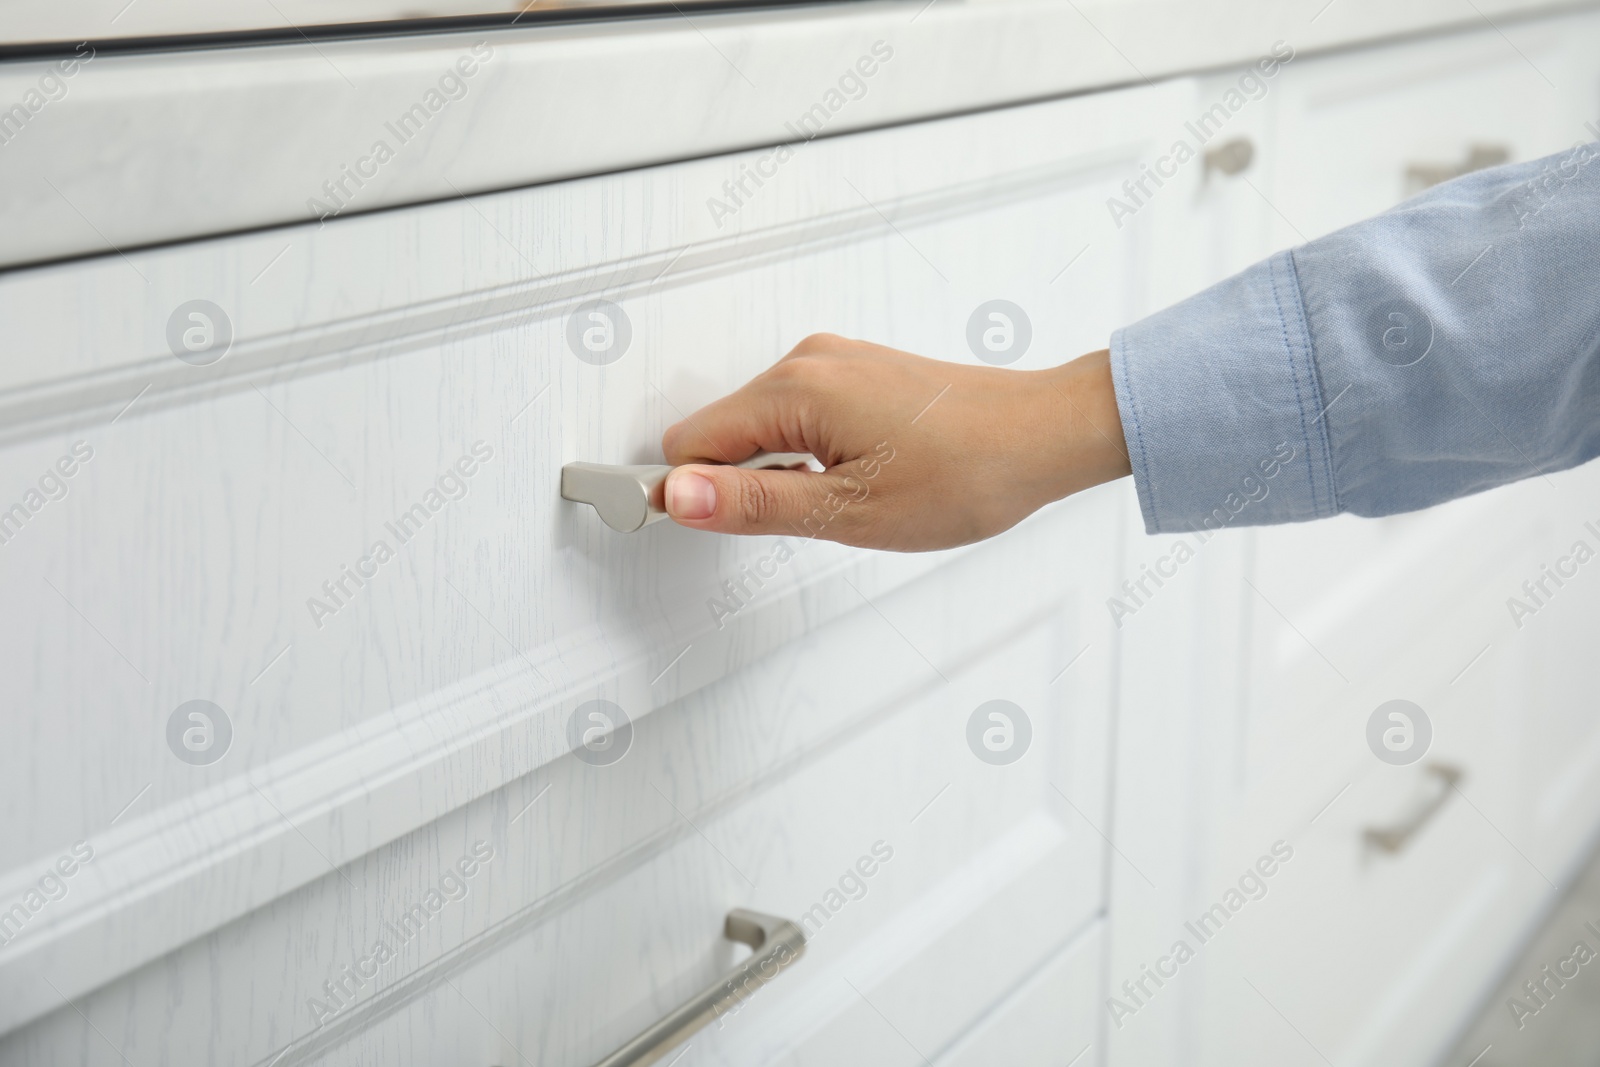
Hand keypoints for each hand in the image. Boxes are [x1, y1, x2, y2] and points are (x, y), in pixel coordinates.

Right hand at [660, 333, 1131, 551]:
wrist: (1046, 436)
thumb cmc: (969, 471)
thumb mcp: (848, 511)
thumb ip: (753, 506)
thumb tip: (677, 498)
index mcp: (796, 389)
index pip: (690, 441)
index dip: (684, 493)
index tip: (695, 528)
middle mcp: (809, 361)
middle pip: (721, 431)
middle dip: (737, 485)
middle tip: (796, 523)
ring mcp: (836, 361)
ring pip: (760, 425)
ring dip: (778, 472)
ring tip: (840, 502)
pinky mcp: (858, 371)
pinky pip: (798, 413)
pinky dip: (807, 453)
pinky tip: (857, 479)